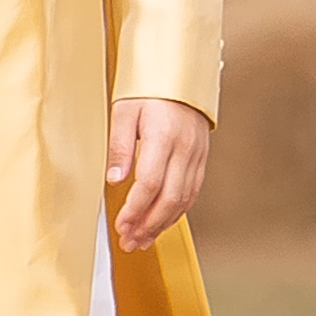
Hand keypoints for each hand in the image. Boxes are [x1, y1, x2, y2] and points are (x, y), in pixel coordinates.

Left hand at [108, 97, 212, 250]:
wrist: (182, 74)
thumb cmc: (150, 90)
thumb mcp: (125, 111)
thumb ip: (120, 146)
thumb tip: (114, 180)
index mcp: (164, 136)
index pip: (150, 183)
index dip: (135, 209)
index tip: (120, 225)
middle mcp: (185, 149)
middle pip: (169, 198)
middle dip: (148, 225)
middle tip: (129, 241)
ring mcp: (197, 155)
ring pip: (184, 200)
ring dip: (162, 224)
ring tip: (143, 240)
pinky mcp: (201, 159)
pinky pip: (192, 192)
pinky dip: (177, 212)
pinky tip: (161, 222)